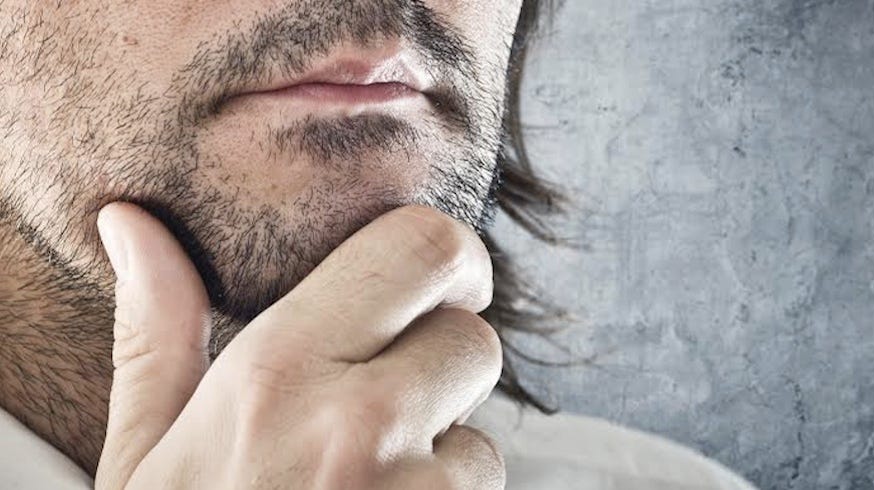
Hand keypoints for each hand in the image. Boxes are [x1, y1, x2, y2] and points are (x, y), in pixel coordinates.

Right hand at [93, 203, 503, 488]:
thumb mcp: (145, 454)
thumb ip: (157, 332)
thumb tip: (134, 222)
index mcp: (276, 373)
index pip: (425, 247)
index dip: (446, 262)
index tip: (434, 290)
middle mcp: (355, 429)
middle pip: (477, 343)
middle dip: (444, 366)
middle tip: (388, 405)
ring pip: (485, 444)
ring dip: (442, 464)